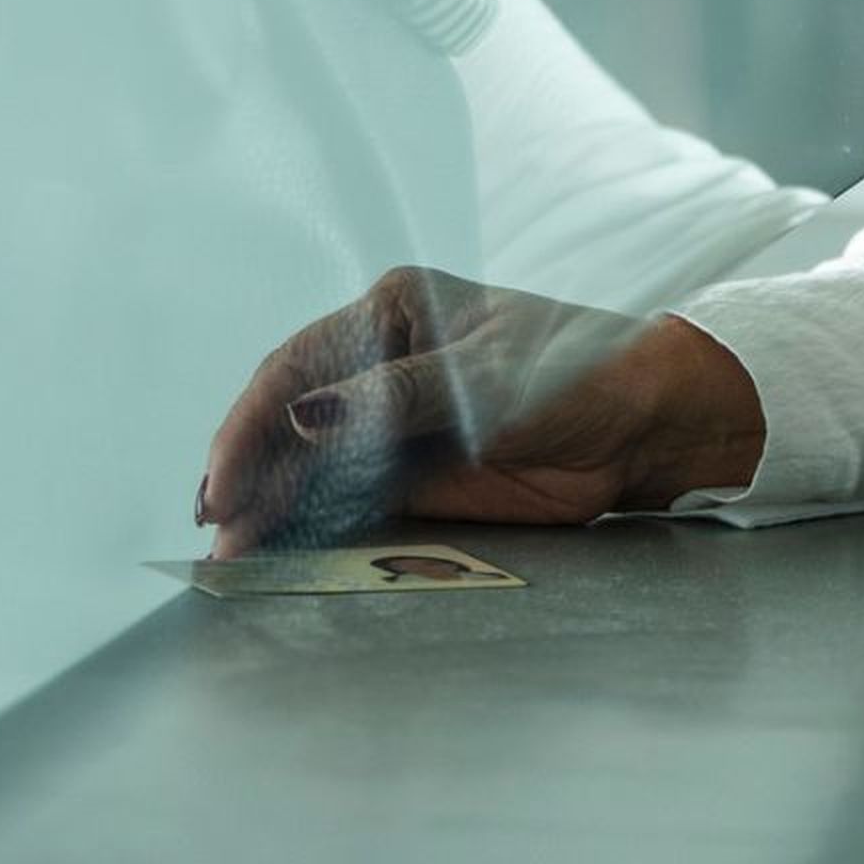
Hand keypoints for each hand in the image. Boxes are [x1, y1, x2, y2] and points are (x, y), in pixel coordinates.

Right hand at [194, 270, 769, 553]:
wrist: (647, 425)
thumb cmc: (577, 375)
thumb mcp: (487, 383)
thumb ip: (394, 400)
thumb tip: (303, 412)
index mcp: (394, 310)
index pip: (298, 365)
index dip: (251, 424)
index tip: (224, 481)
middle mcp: (382, 359)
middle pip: (291, 416)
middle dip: (250, 472)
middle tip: (216, 531)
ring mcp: (395, 418)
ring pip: (311, 461)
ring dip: (272, 504)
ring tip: (233, 554)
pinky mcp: (415, 469)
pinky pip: (347, 496)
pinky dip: (310, 522)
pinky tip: (277, 549)